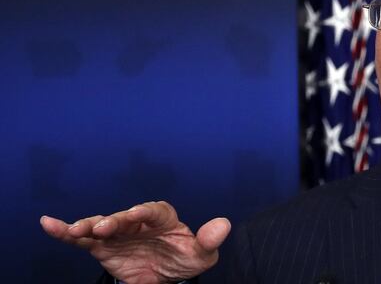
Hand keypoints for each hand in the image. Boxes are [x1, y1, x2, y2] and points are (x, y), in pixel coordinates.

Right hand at [40, 201, 230, 283]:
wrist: (167, 275)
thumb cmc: (185, 258)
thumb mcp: (201, 254)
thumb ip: (209, 240)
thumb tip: (224, 225)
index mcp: (163, 217)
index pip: (152, 211)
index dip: (142, 212)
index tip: (133, 215)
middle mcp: (137, 220)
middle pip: (122, 217)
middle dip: (112, 221)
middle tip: (102, 228)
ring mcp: (117, 232)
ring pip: (99, 224)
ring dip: (87, 225)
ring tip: (74, 230)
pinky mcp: (101, 245)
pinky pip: (81, 238)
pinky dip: (65, 231)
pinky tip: (49, 224)